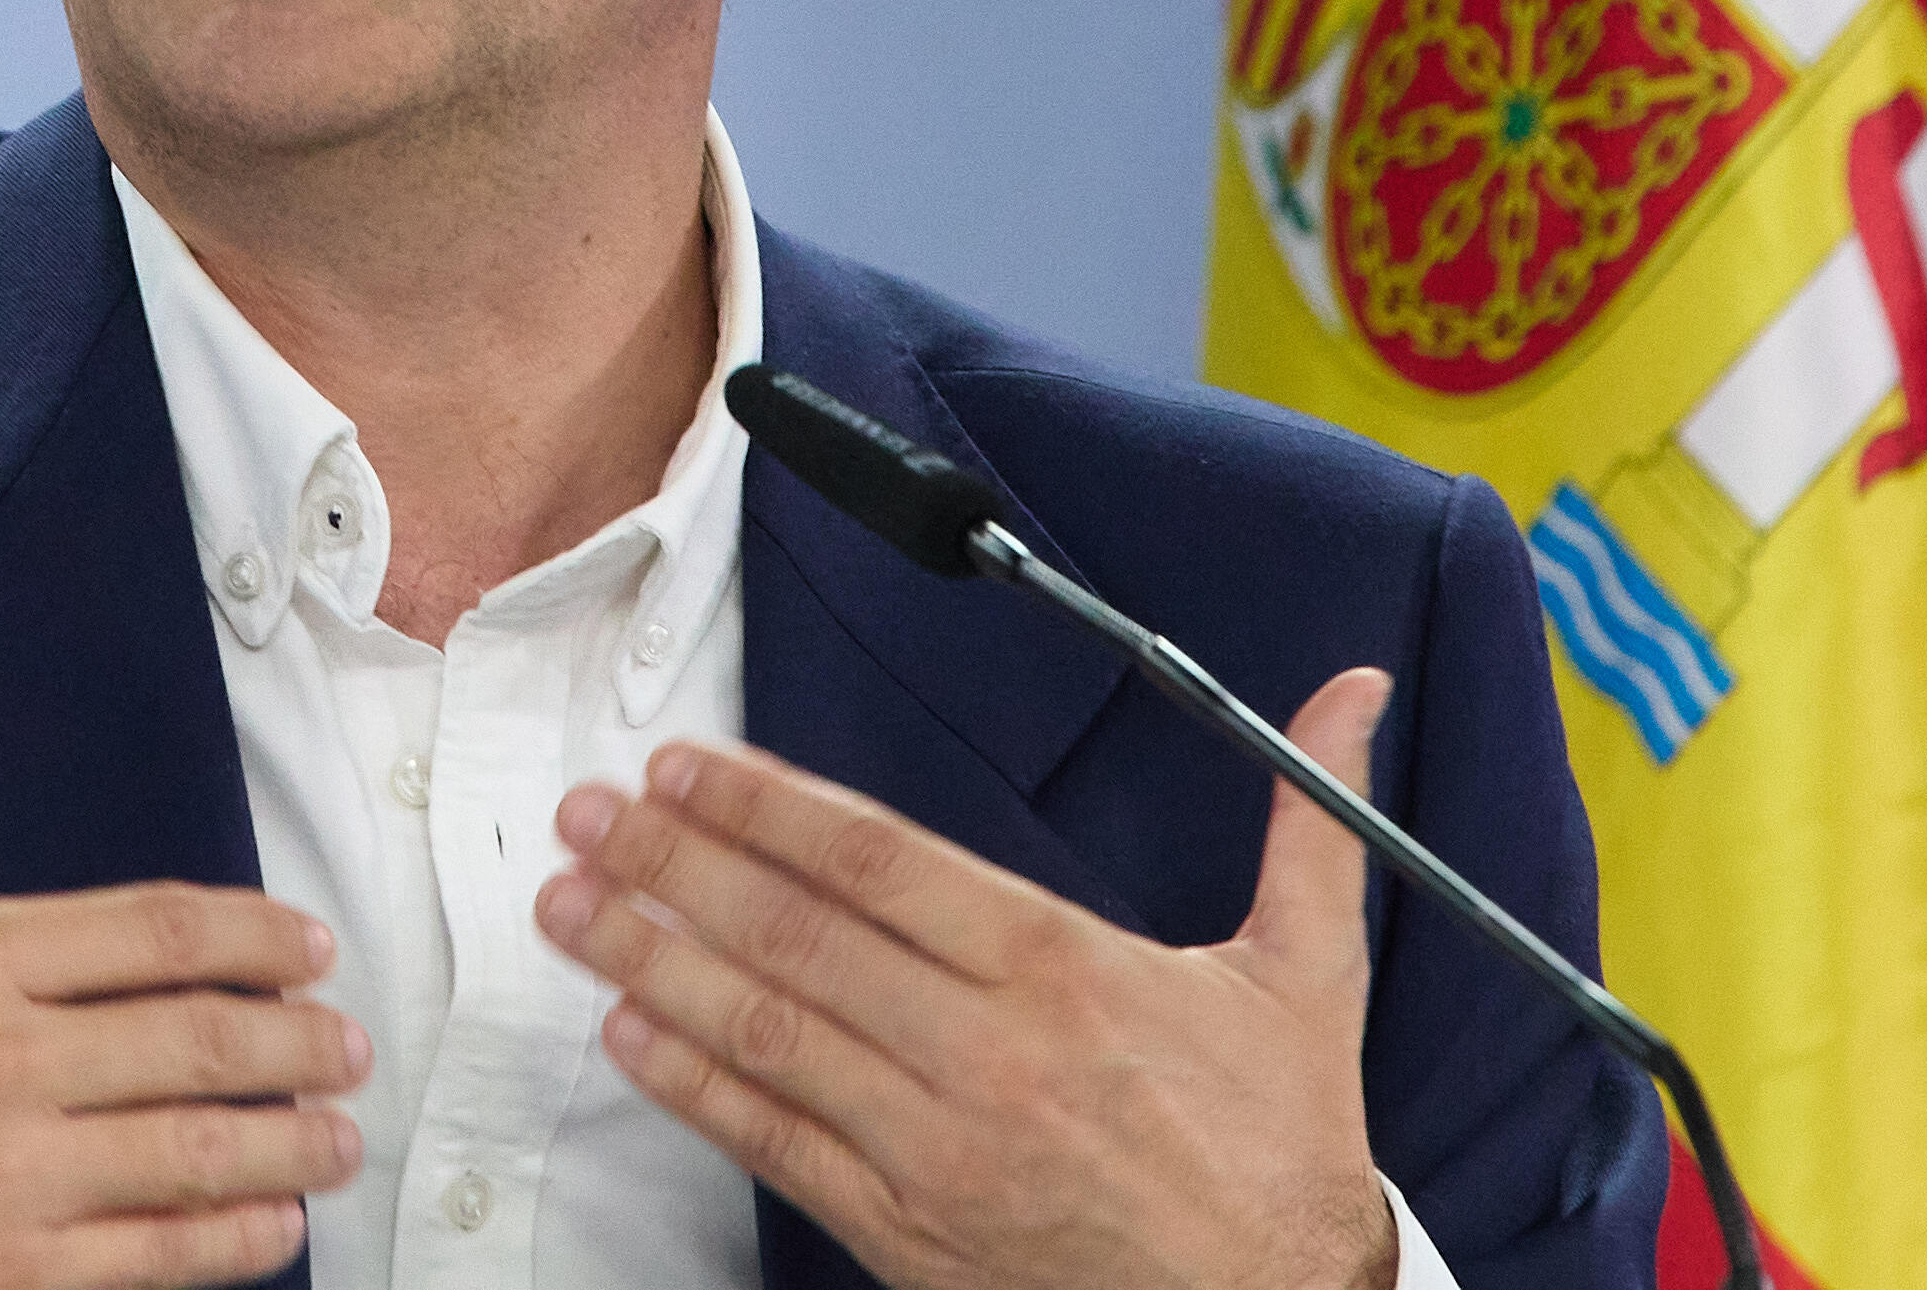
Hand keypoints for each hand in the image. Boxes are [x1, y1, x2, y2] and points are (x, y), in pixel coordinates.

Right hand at [0, 623, 370, 1289]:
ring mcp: (8, 1181)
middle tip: (346, 1042)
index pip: (152, 932)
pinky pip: (151, 1259)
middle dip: (296, 1039)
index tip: (304, 947)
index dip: (250, 935)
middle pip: (200, 1039)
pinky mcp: (1, 1280)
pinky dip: (231, 1241)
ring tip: (337, 1134)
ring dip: (288, 1139)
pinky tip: (275, 1229)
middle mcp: (1, 1066)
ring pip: (197, 1150)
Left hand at [535, 668, 1399, 1289]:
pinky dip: (694, 1088)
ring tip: (572, 902)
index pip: (878, 865)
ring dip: (653, 960)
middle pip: (796, 939)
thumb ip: (1308, 823)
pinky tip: (629, 1033)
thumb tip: (1355, 693)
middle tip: (587, 813)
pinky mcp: (909, 1233)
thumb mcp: (1311, 977)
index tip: (685, 766)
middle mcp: (987, 1055)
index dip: (765, 808)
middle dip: (674, 865)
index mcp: (1063, 971)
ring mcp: (936, 1150)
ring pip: (767, 1036)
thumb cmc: (1285, 1148)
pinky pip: (777, 1147)